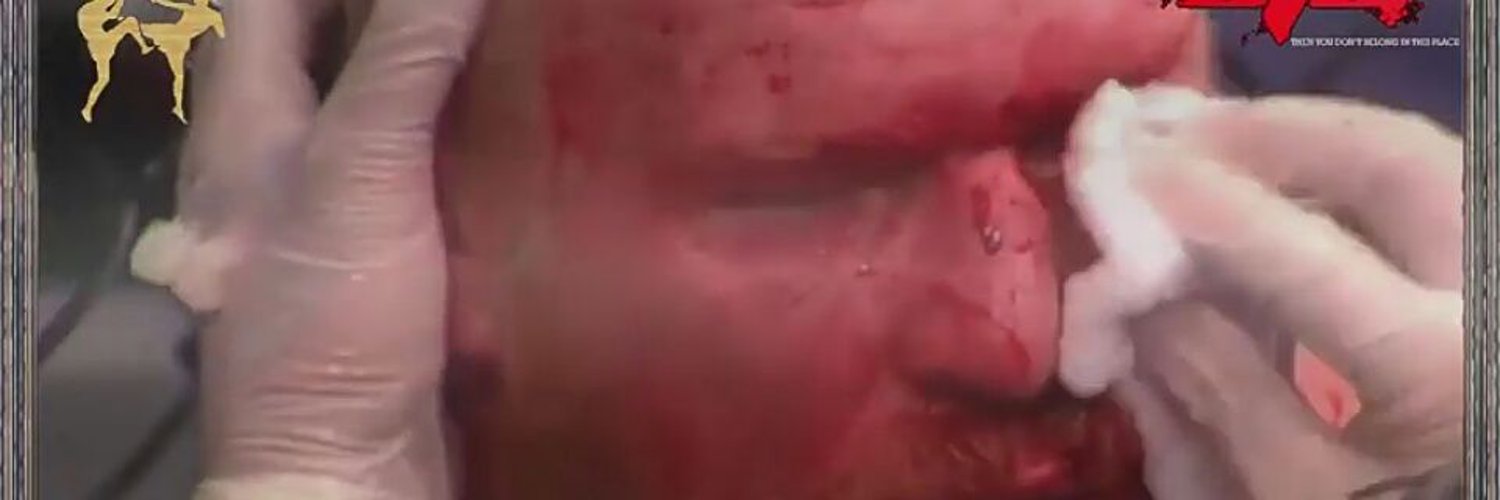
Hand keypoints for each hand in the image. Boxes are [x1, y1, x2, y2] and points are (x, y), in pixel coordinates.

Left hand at [131, 0, 482, 496]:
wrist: (348, 468)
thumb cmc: (328, 318)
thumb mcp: (359, 172)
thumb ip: (402, 61)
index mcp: (245, 122)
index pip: (272, 4)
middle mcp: (280, 158)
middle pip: (330, 51)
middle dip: (402, 16)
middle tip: (487, 10)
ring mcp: (335, 213)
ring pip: (383, 113)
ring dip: (440, 76)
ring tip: (515, 44)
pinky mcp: (389, 262)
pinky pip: (424, 177)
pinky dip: (465, 143)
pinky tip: (524, 134)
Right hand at [1065, 86, 1461, 498]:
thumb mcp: (1290, 492)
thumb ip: (1216, 388)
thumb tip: (1137, 291)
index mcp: (1435, 368)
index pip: (1303, 253)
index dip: (1204, 200)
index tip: (1124, 165)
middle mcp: (1487, 300)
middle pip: (1393, 163)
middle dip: (1271, 131)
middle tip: (1172, 131)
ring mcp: (1498, 284)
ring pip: (1428, 158)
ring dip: (1312, 138)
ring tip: (1216, 142)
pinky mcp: (1489, 286)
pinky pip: (1438, 191)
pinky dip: (1354, 172)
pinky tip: (1283, 178)